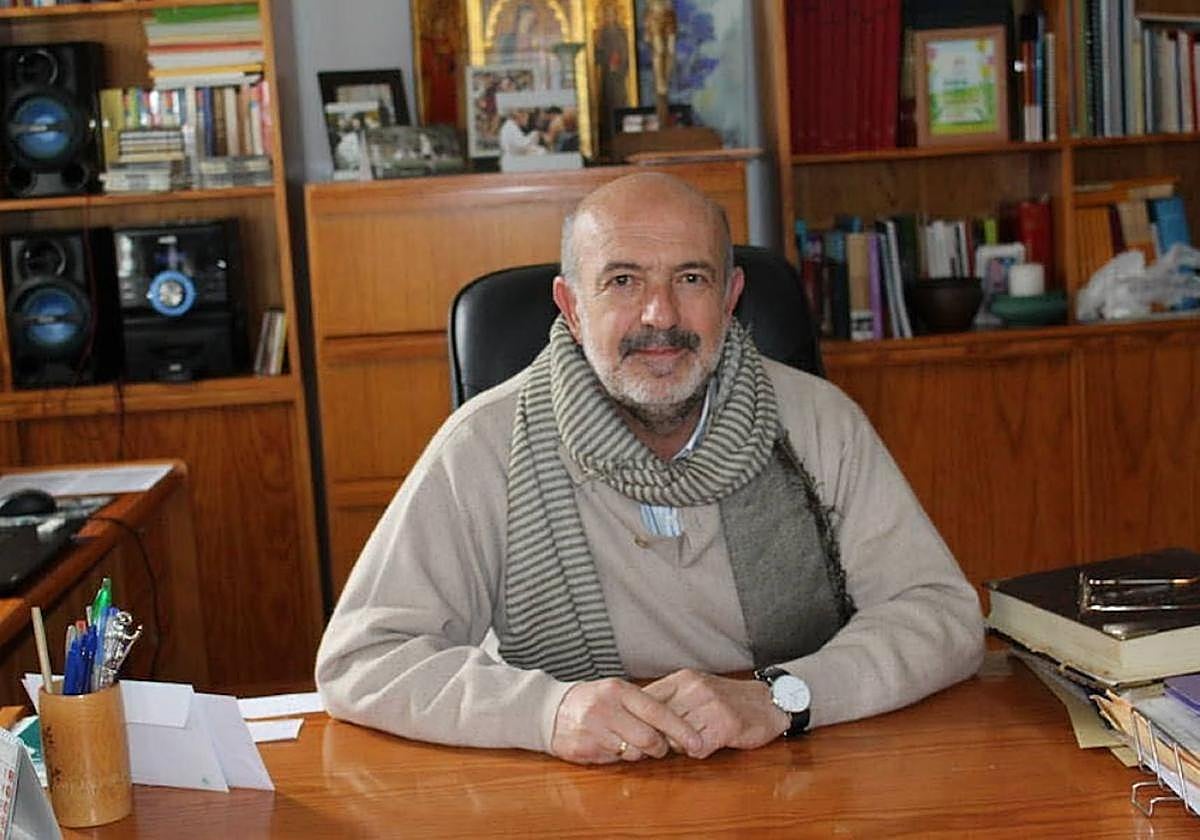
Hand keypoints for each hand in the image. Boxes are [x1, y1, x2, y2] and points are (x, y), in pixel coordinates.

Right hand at [550, 678, 703, 764]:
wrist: (551, 709)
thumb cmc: (594, 700)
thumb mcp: (617, 692)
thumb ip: (644, 706)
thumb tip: (678, 725)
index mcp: (619, 690)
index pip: (657, 711)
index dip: (681, 729)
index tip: (697, 742)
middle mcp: (606, 708)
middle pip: (648, 738)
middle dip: (660, 747)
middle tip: (660, 747)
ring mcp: (593, 730)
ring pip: (633, 753)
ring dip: (638, 753)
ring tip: (629, 742)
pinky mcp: (584, 748)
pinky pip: (614, 760)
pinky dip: (619, 757)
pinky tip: (611, 745)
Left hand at [642, 669, 788, 758]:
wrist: (768, 702)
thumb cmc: (725, 700)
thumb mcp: (694, 690)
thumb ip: (668, 700)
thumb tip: (633, 720)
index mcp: (682, 679)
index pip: (645, 701)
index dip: (637, 722)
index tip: (634, 734)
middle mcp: (694, 689)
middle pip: (657, 722)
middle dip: (656, 738)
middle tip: (657, 747)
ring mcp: (710, 705)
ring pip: (675, 737)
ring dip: (678, 746)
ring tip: (687, 744)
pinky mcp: (726, 724)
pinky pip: (698, 748)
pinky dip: (698, 752)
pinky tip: (706, 745)